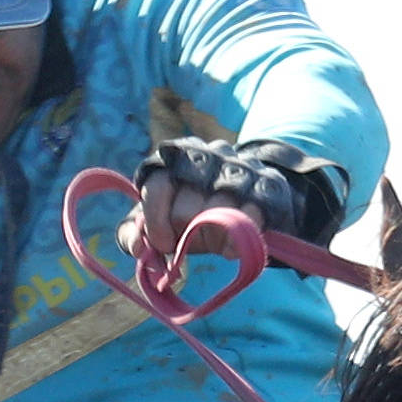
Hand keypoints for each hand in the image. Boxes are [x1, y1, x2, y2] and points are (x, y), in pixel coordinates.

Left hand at [131, 135, 344, 273]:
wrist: (247, 198)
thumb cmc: (192, 213)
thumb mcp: (158, 220)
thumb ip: (134, 234)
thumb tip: (138, 248)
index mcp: (174, 156)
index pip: (157, 187)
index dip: (156, 223)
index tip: (163, 244)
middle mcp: (207, 153)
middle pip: (186, 209)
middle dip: (186, 234)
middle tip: (192, 238)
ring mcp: (239, 166)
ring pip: (219, 214)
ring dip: (212, 238)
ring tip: (213, 239)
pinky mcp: (267, 184)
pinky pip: (250, 219)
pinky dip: (238, 241)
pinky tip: (232, 247)